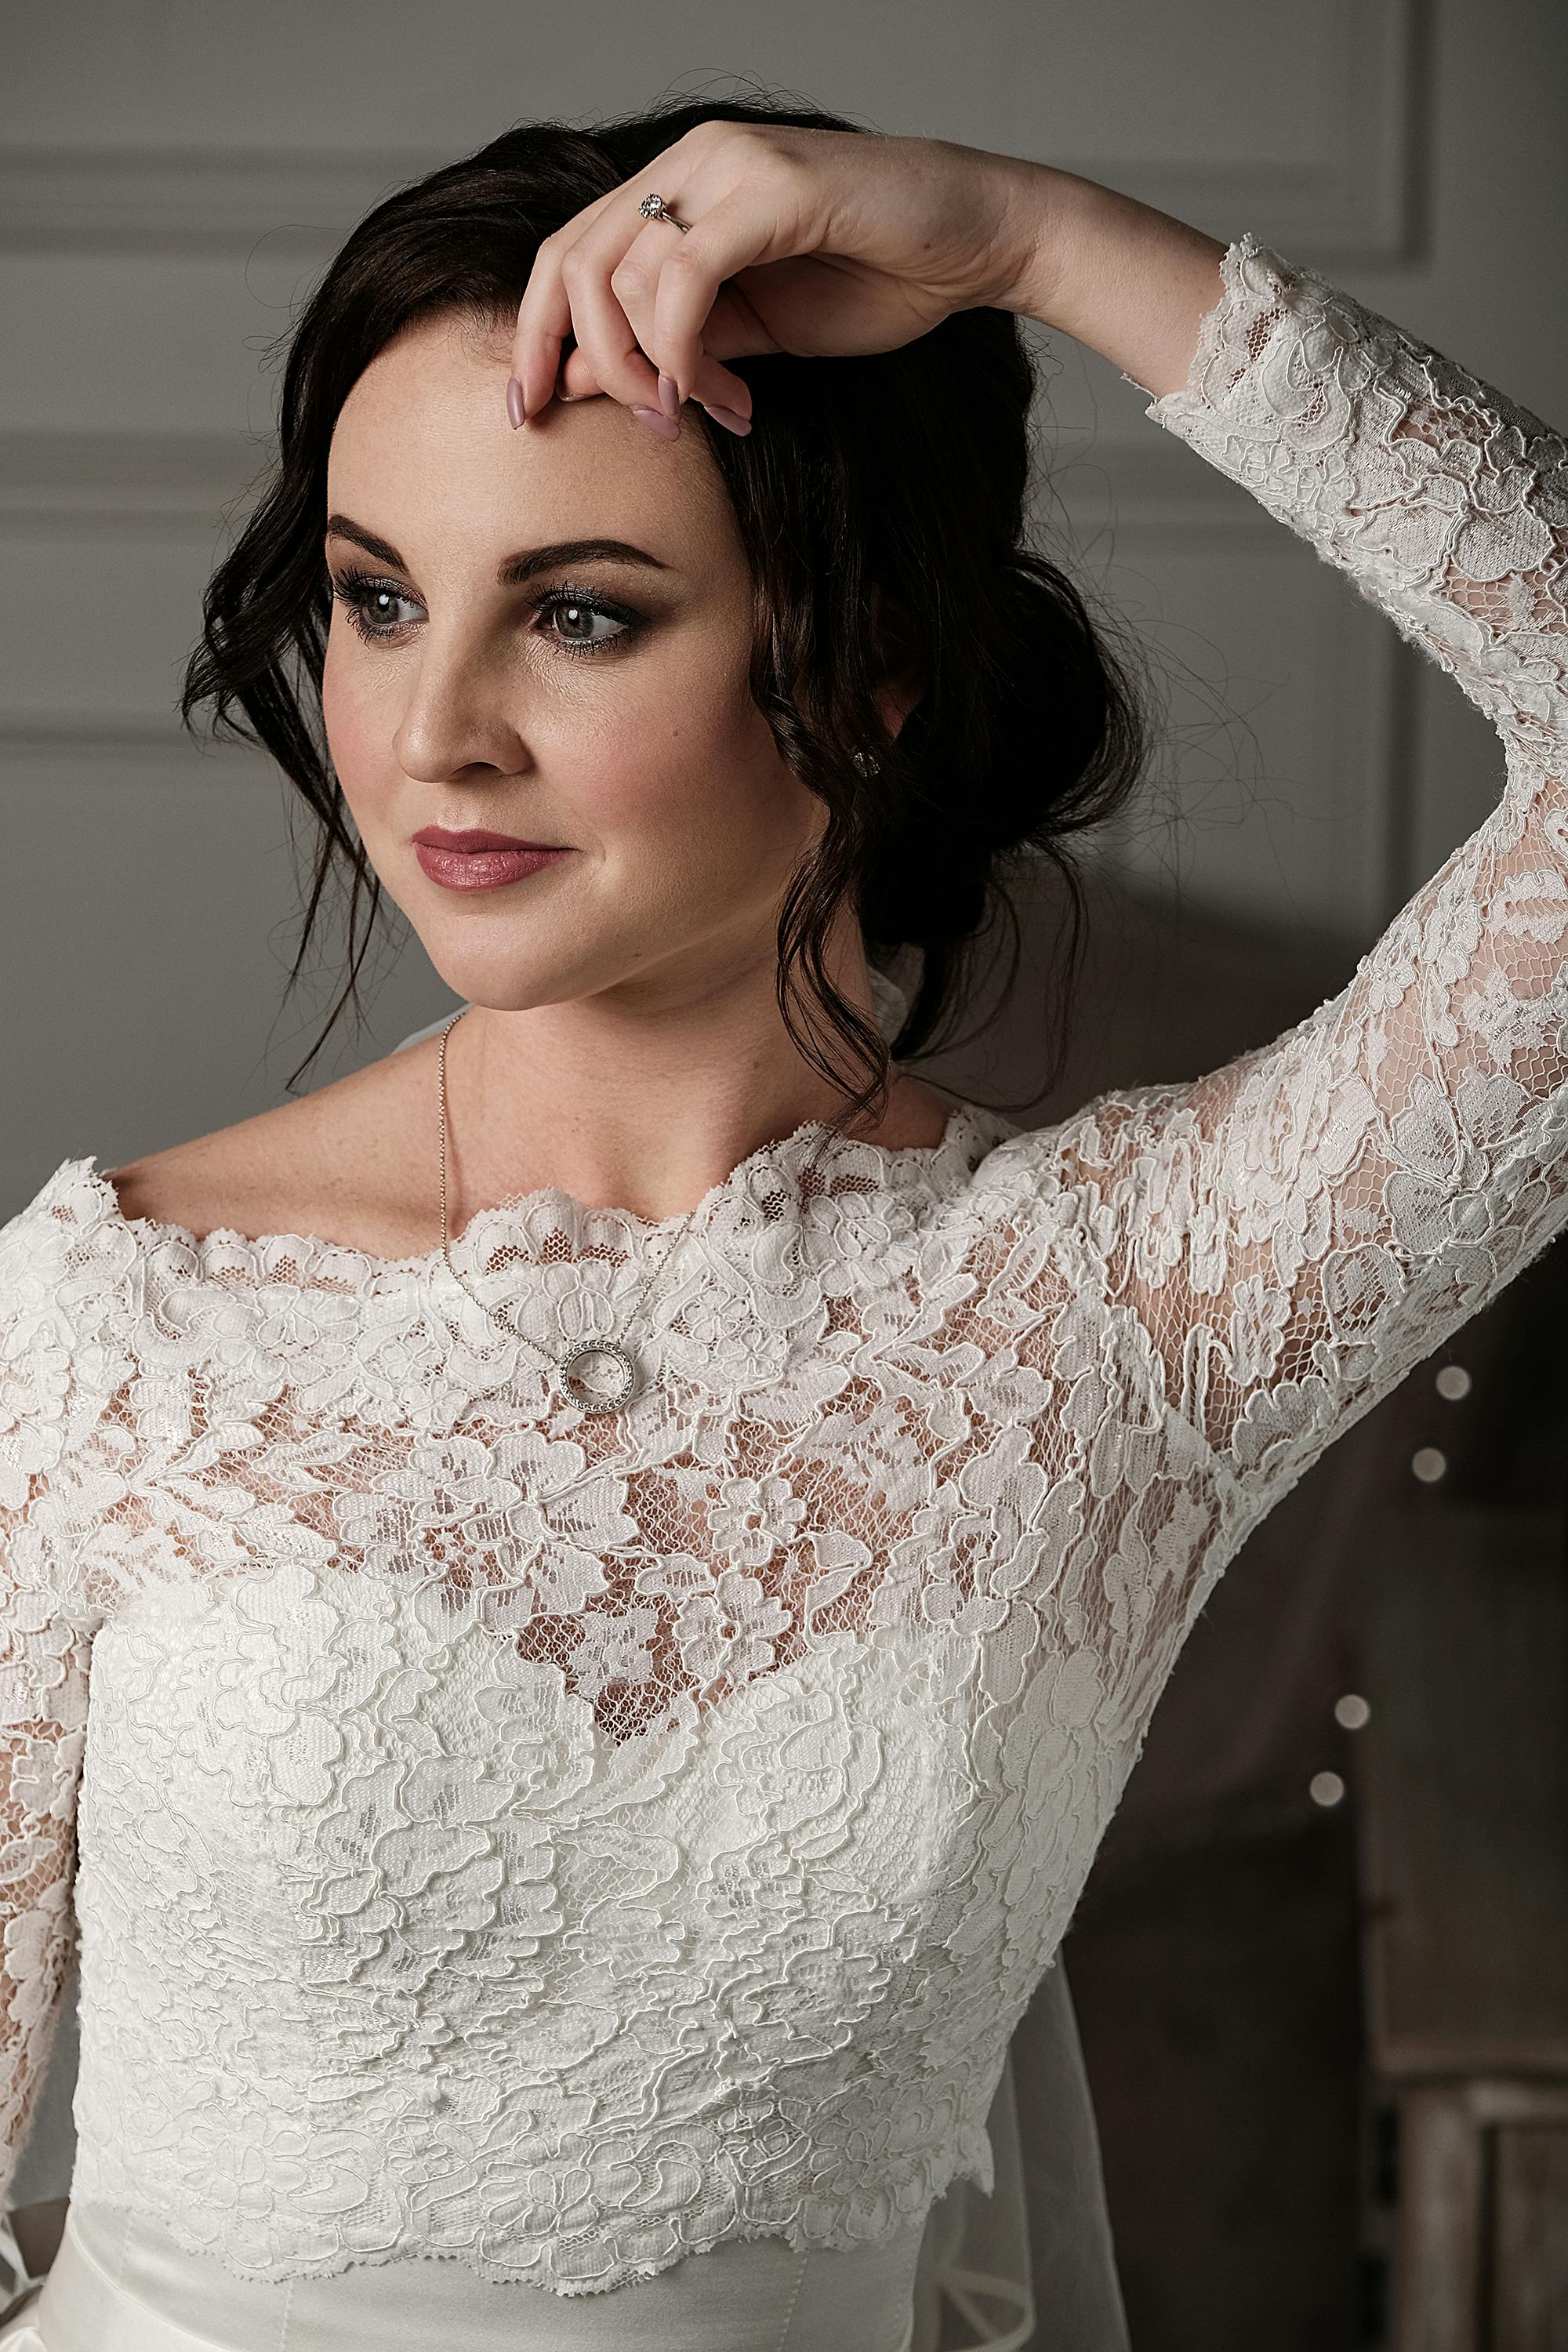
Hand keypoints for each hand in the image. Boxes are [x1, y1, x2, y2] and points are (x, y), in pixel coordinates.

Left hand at [508, 121, 1050, 433]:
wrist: (978, 243)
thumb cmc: (879, 279)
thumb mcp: (756, 331)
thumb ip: (678, 347)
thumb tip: (589, 384)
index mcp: (678, 187)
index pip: (567, 253)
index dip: (536, 333)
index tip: (533, 410)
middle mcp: (690, 161)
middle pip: (575, 262)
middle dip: (578, 358)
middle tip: (628, 425)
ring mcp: (727, 166)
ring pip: (623, 274)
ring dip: (652, 368)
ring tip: (706, 411)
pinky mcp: (770, 189)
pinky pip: (686, 278)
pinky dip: (686, 351)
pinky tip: (725, 397)